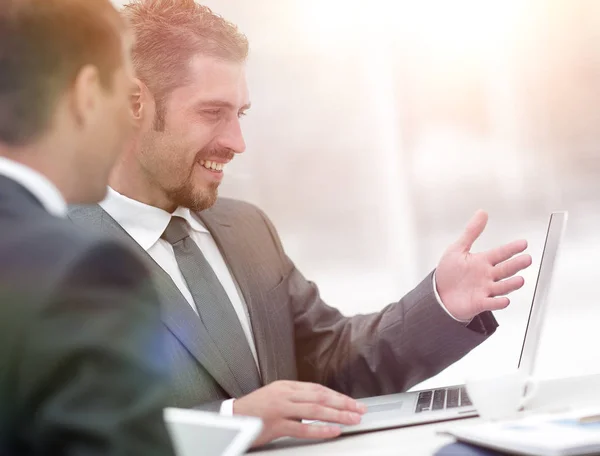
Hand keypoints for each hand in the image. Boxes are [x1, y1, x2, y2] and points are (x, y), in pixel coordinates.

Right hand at [232, 380, 366, 446]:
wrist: (232, 417)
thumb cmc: (254, 409)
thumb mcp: (276, 396)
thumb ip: (295, 397)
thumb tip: (319, 402)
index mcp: (286, 386)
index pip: (317, 388)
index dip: (337, 396)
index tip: (352, 402)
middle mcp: (285, 395)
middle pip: (320, 397)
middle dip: (342, 403)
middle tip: (359, 410)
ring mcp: (280, 409)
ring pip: (314, 410)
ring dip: (336, 415)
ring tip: (352, 420)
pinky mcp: (275, 425)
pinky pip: (301, 428)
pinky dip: (319, 430)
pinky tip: (332, 431)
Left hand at [435, 210, 532, 320]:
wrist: (439, 294)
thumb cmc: (449, 272)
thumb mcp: (457, 249)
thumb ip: (471, 232)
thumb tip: (482, 213)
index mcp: (483, 261)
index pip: (500, 253)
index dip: (511, 249)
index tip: (523, 243)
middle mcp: (487, 275)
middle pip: (505, 269)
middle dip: (516, 265)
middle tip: (527, 259)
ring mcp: (485, 290)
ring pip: (502, 287)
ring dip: (511, 284)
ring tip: (520, 280)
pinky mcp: (479, 303)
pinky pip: (491, 303)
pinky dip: (498, 303)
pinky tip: (505, 300)